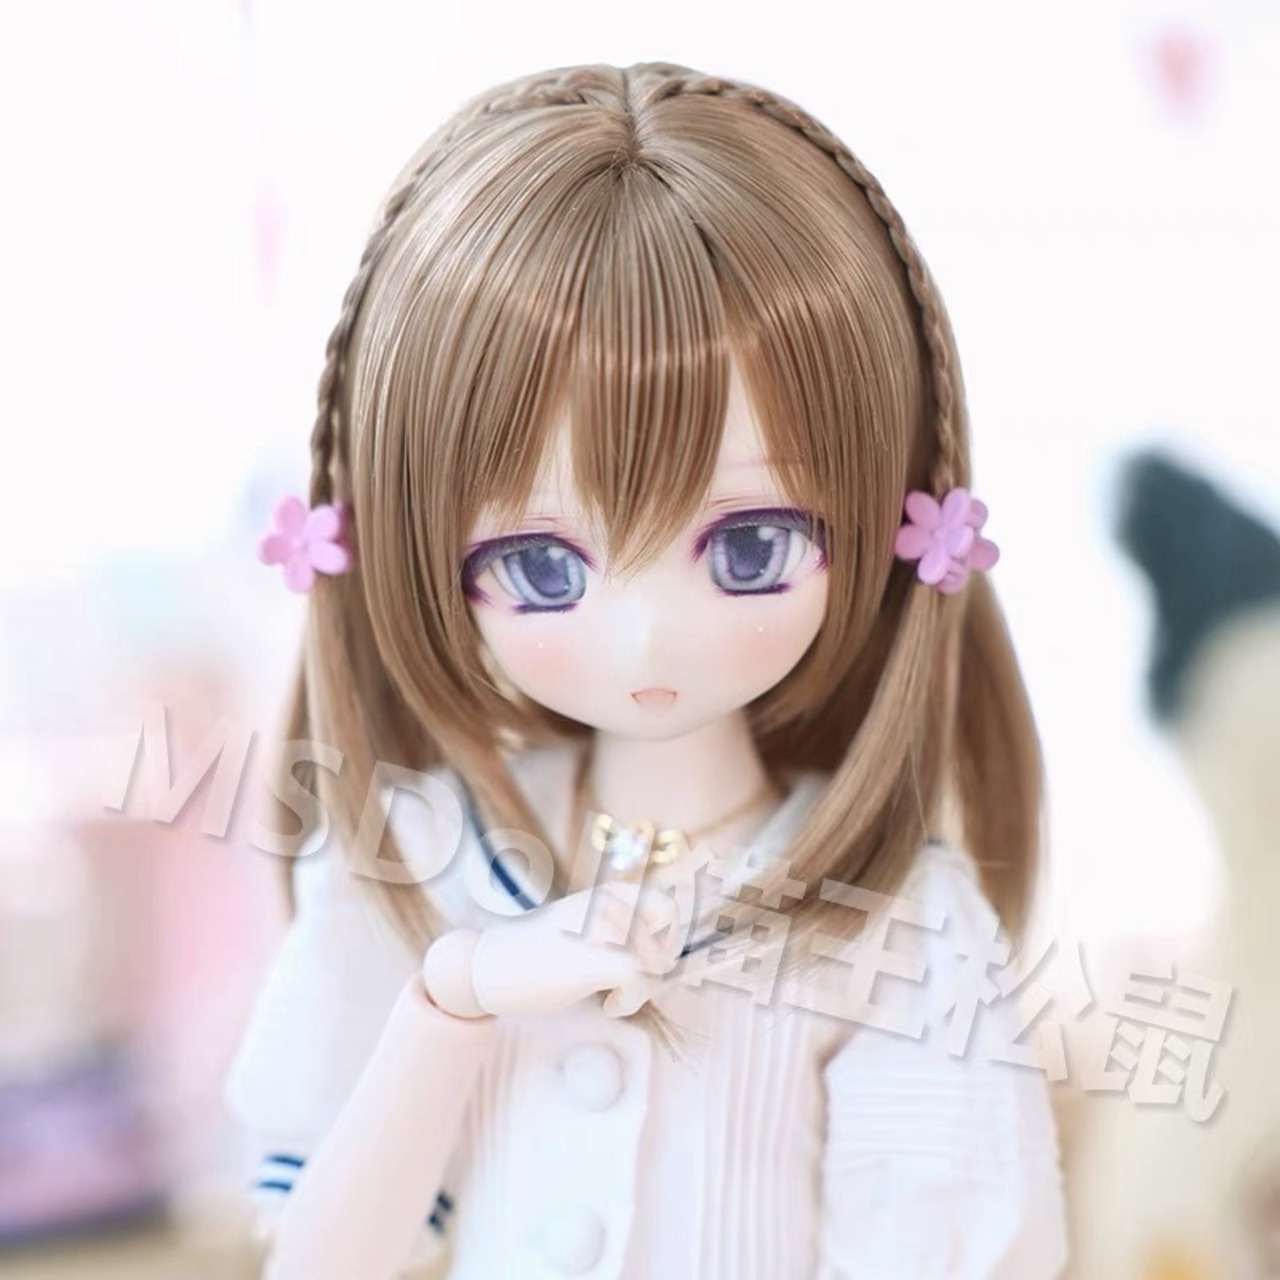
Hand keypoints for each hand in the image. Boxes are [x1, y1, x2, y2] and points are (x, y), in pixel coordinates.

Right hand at [422, 882, 681, 1019]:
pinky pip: (640, 980)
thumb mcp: (579, 928)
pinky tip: (609, 1007)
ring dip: (641, 988)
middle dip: (658, 965)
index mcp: (606, 893)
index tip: (654, 960)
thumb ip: (615, 931)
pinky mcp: (595, 956)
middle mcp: (608, 903)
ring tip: (614, 996)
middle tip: (633, 984)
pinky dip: (630, 1001)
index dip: (669, 936)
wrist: (488, 965)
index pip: (666, 905)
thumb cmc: (533, 953)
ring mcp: (603, 927)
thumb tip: (662, 957)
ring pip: (655, 962)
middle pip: (667, 936)